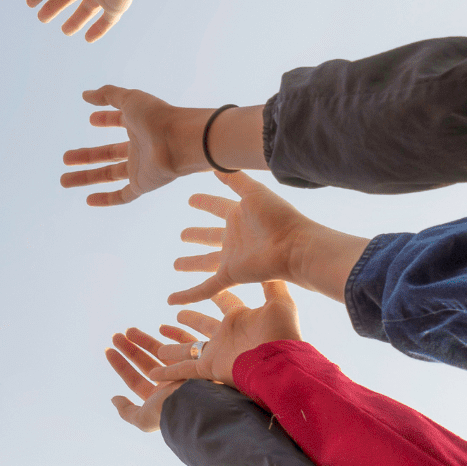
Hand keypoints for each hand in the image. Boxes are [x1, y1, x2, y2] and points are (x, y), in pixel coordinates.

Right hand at [61, 85, 208, 206]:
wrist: (181, 141)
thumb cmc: (158, 117)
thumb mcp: (130, 99)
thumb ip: (108, 95)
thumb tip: (86, 95)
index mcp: (138, 124)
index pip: (119, 120)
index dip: (105, 119)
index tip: (91, 118)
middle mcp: (139, 146)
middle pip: (107, 153)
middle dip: (86, 155)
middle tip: (65, 157)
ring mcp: (140, 167)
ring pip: (108, 174)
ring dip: (86, 177)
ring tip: (63, 180)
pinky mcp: (143, 184)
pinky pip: (123, 195)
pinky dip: (106, 199)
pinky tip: (88, 199)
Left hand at [104, 323, 201, 432]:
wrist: (198, 401)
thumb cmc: (169, 411)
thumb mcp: (143, 418)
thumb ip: (127, 411)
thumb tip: (114, 399)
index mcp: (160, 399)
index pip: (136, 380)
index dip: (121, 366)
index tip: (108, 350)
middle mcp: (172, 386)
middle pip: (147, 363)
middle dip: (131, 349)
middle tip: (116, 335)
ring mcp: (185, 372)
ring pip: (162, 352)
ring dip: (144, 340)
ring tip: (128, 330)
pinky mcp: (198, 360)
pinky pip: (186, 344)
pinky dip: (175, 335)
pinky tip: (160, 327)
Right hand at [145, 283, 304, 387]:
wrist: (281, 365)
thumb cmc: (282, 333)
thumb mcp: (279, 302)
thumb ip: (272, 283)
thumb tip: (272, 257)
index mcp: (241, 317)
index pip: (224, 301)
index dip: (214, 292)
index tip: (203, 283)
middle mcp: (227, 335)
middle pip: (202, 324)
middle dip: (189, 318)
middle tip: (176, 311)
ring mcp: (217, 353)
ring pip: (187, 349)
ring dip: (172, 348)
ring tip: (157, 346)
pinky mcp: (208, 369)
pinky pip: (182, 372)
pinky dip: (167, 375)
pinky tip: (152, 376)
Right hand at [169, 171, 370, 305]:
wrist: (295, 246)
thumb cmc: (279, 217)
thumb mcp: (254, 192)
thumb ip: (234, 179)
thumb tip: (215, 166)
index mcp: (239, 215)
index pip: (216, 206)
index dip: (204, 202)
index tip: (190, 200)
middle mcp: (234, 237)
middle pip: (209, 236)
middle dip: (196, 235)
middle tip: (182, 235)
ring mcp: (232, 258)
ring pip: (205, 262)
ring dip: (191, 264)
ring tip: (176, 264)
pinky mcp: (231, 275)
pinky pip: (205, 289)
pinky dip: (187, 295)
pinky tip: (172, 299)